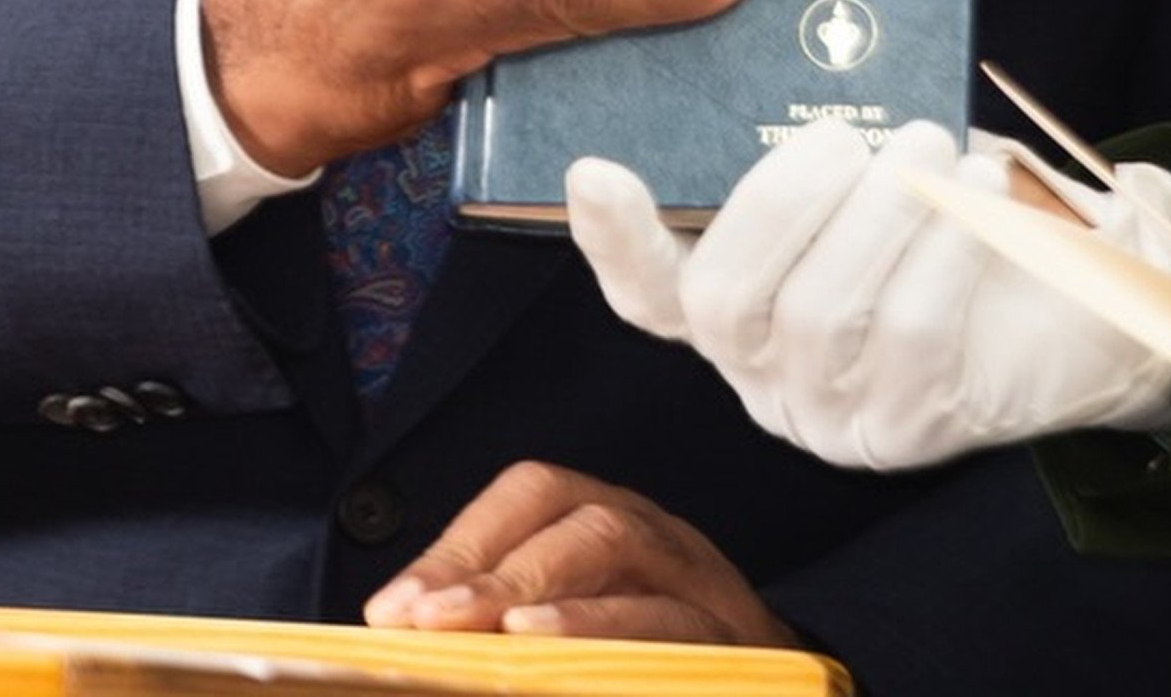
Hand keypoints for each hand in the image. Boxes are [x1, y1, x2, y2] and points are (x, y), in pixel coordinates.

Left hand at [365, 461, 800, 647]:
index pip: (531, 494)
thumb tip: (400, 628)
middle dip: (486, 564)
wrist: (780, 687)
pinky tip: (543, 647)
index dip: (458, 543)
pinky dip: (601, 627)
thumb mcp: (578, 621)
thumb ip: (503, 620)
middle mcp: (652, 532)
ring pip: (617, 543)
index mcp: (608, 519)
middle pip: (570, 511)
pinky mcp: (730, 633)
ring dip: (537, 584)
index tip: (390, 610)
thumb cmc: (652, 655)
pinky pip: (667, 617)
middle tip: (421, 622)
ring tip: (487, 631)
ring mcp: (697, 576)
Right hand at [571, 114, 1170, 471]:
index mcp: (737, 316)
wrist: (1073, 314)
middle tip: (851, 134)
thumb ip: (823, 153)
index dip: (614, 240)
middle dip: (782, 201)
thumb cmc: (956, 230)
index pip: (650, 295)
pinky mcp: (904, 433)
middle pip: (725, 299)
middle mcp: (763, 379)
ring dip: (879, 213)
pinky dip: (941, 251)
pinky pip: (907, 333)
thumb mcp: (876, 184)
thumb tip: (796, 64)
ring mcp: (828, 417)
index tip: (595, 170)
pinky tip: (978, 194)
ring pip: (818, 314)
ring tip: (929, 144)